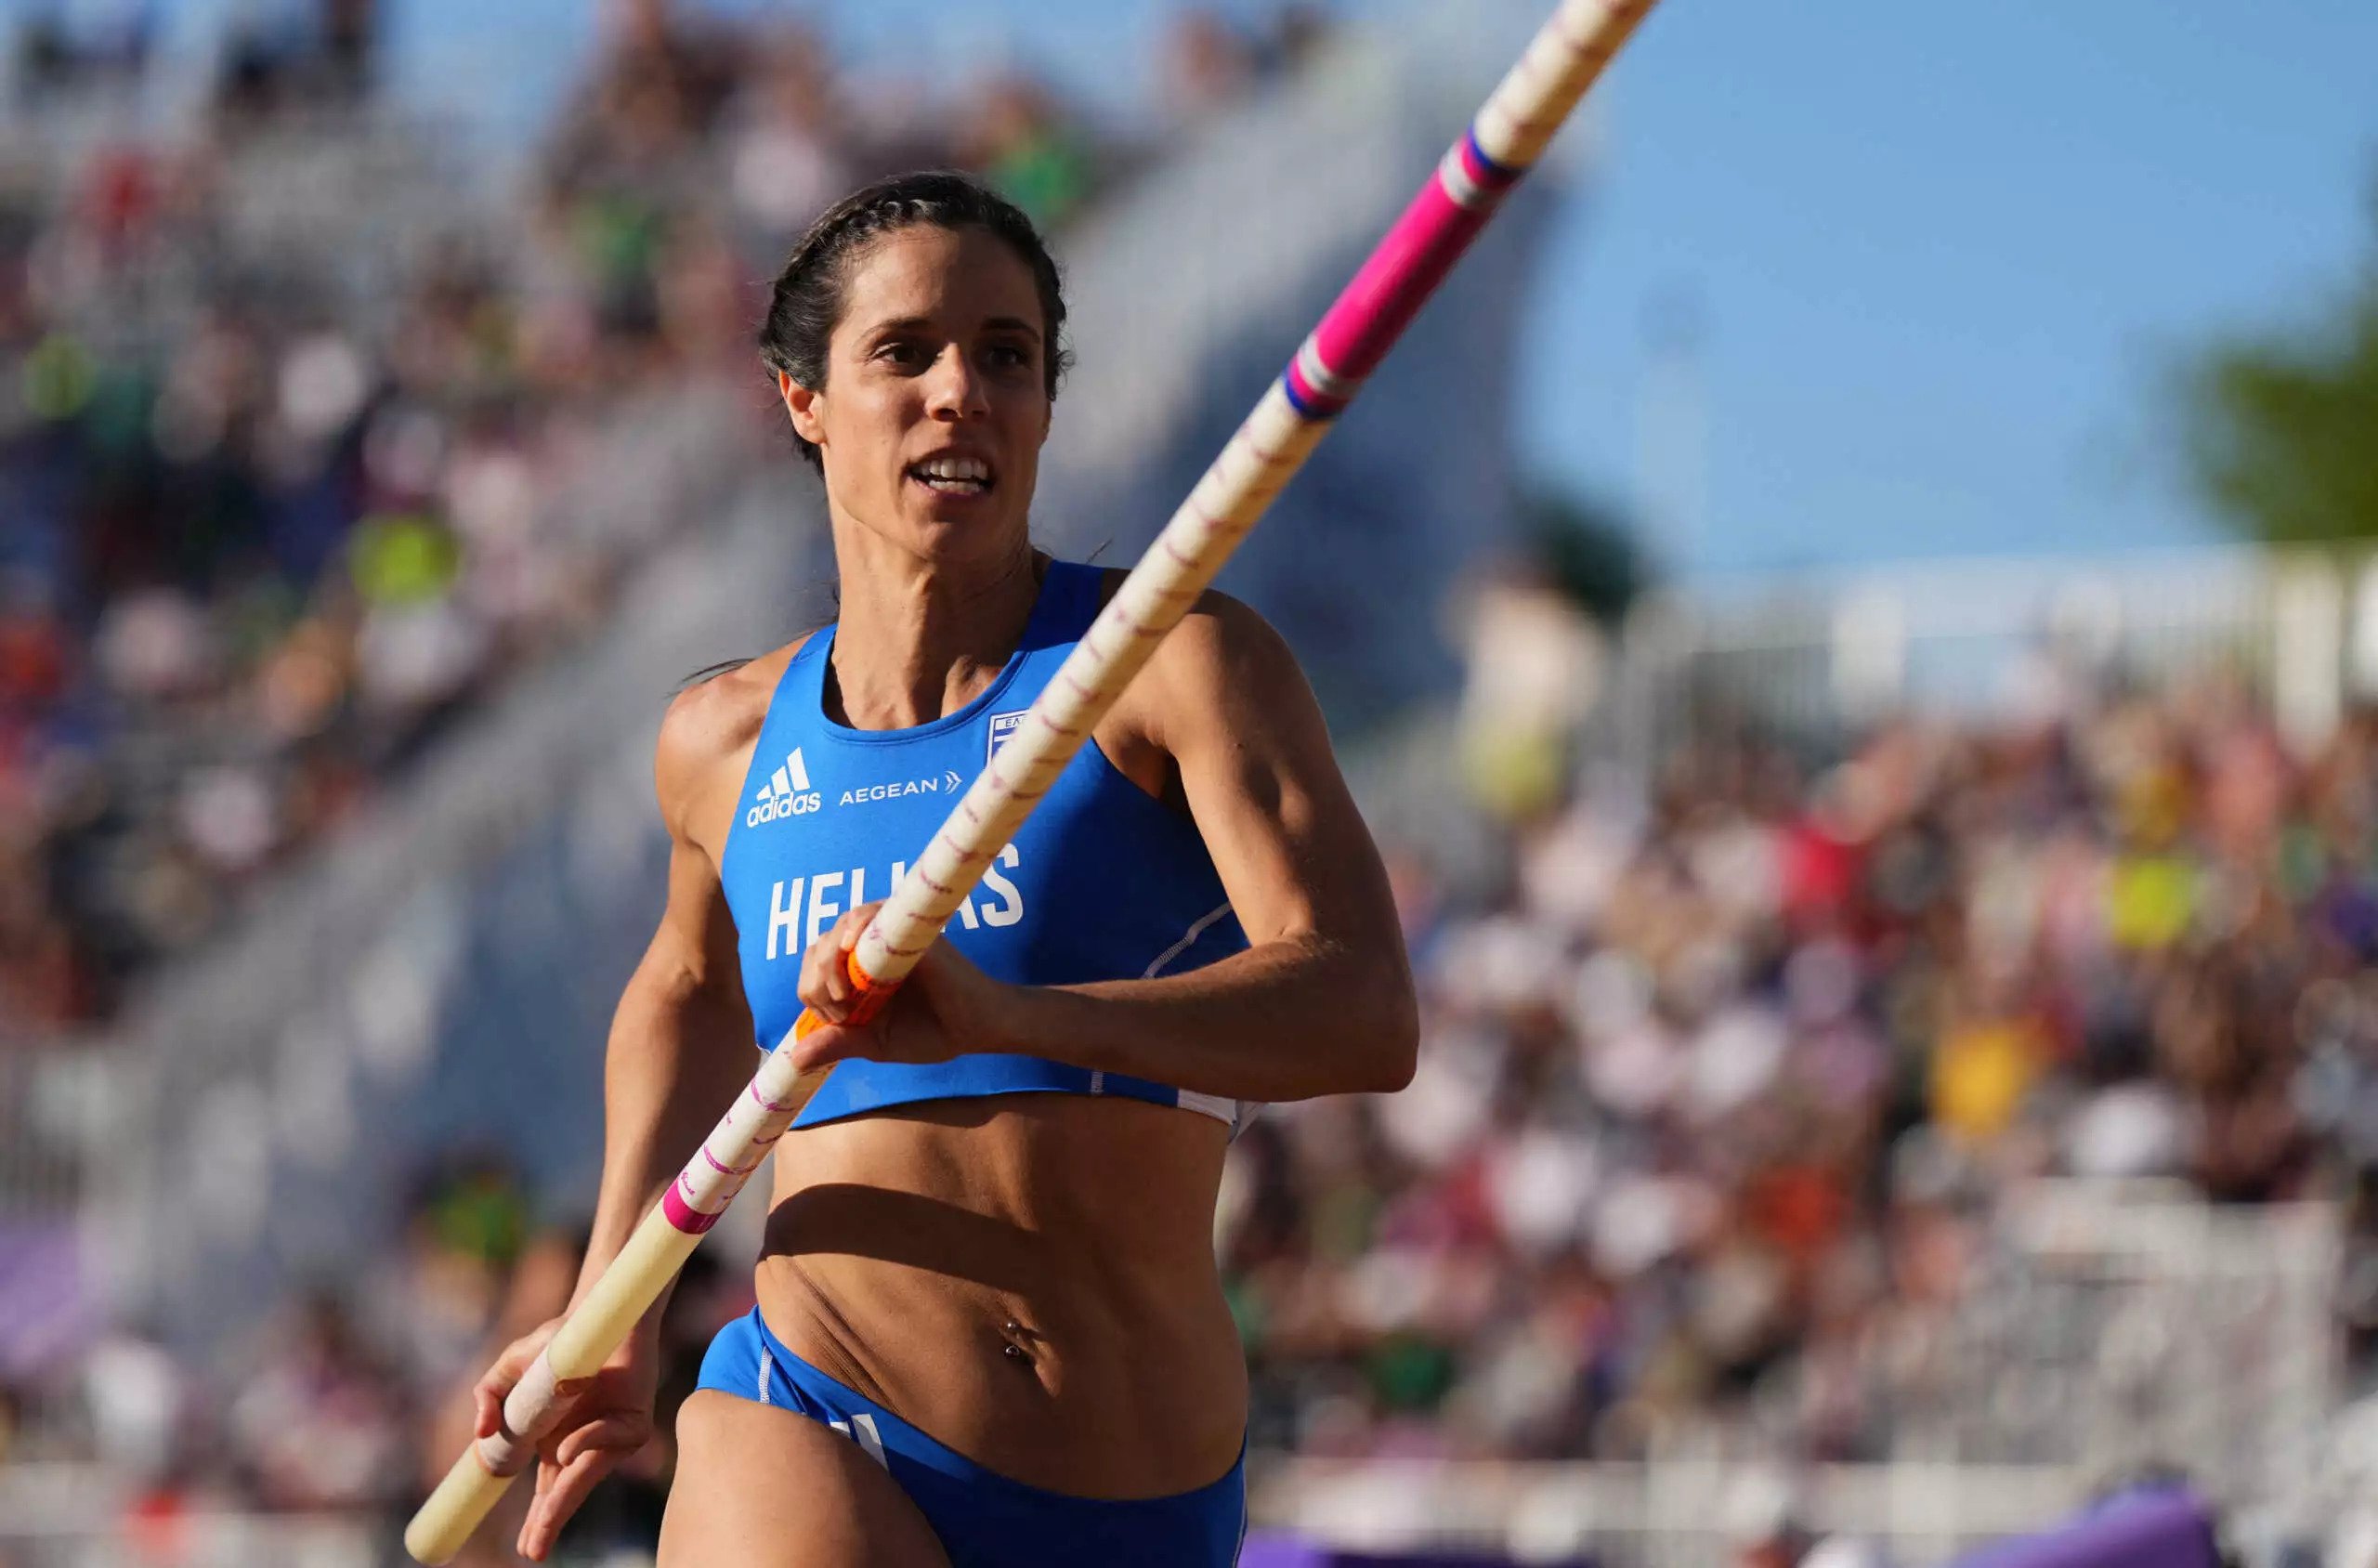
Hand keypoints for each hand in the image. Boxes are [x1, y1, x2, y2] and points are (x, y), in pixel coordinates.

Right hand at [472, 1317, 656, 1561]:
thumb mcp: (509, 1369)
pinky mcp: (634, 1425)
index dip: (538, 1519)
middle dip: (548, 1524)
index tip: (526, 1547)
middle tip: (533, 1552)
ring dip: (563, 1503)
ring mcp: (609, 1437)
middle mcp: (582, 1445)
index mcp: (554, 1442)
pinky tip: (567, 1443)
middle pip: (564, 1495)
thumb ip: (488, 1399)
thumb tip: (481, 1436)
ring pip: (585, 1477)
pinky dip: (583, 1442)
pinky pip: (604, 1442)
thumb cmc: (555, 1342)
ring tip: (544, 1525)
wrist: (597, 1315)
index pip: (546, 1490)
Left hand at [788, 900, 1017, 1071]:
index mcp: (858, 973)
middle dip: (815, 980)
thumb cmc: (931, 1032)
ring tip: (840, 992)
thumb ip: (838, 1043)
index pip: (815, 966)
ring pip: (839, 929)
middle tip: (837, 1008)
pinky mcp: (909, 928)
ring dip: (829, 961)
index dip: (811, 989)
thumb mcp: (875, 1044)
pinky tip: (849, 947)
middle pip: (820, 946)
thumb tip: (794, 1058)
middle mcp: (869, 948)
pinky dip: (854, 924)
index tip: (835, 1019)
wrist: (976, 1028)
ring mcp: (888, 935)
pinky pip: (870, 913)